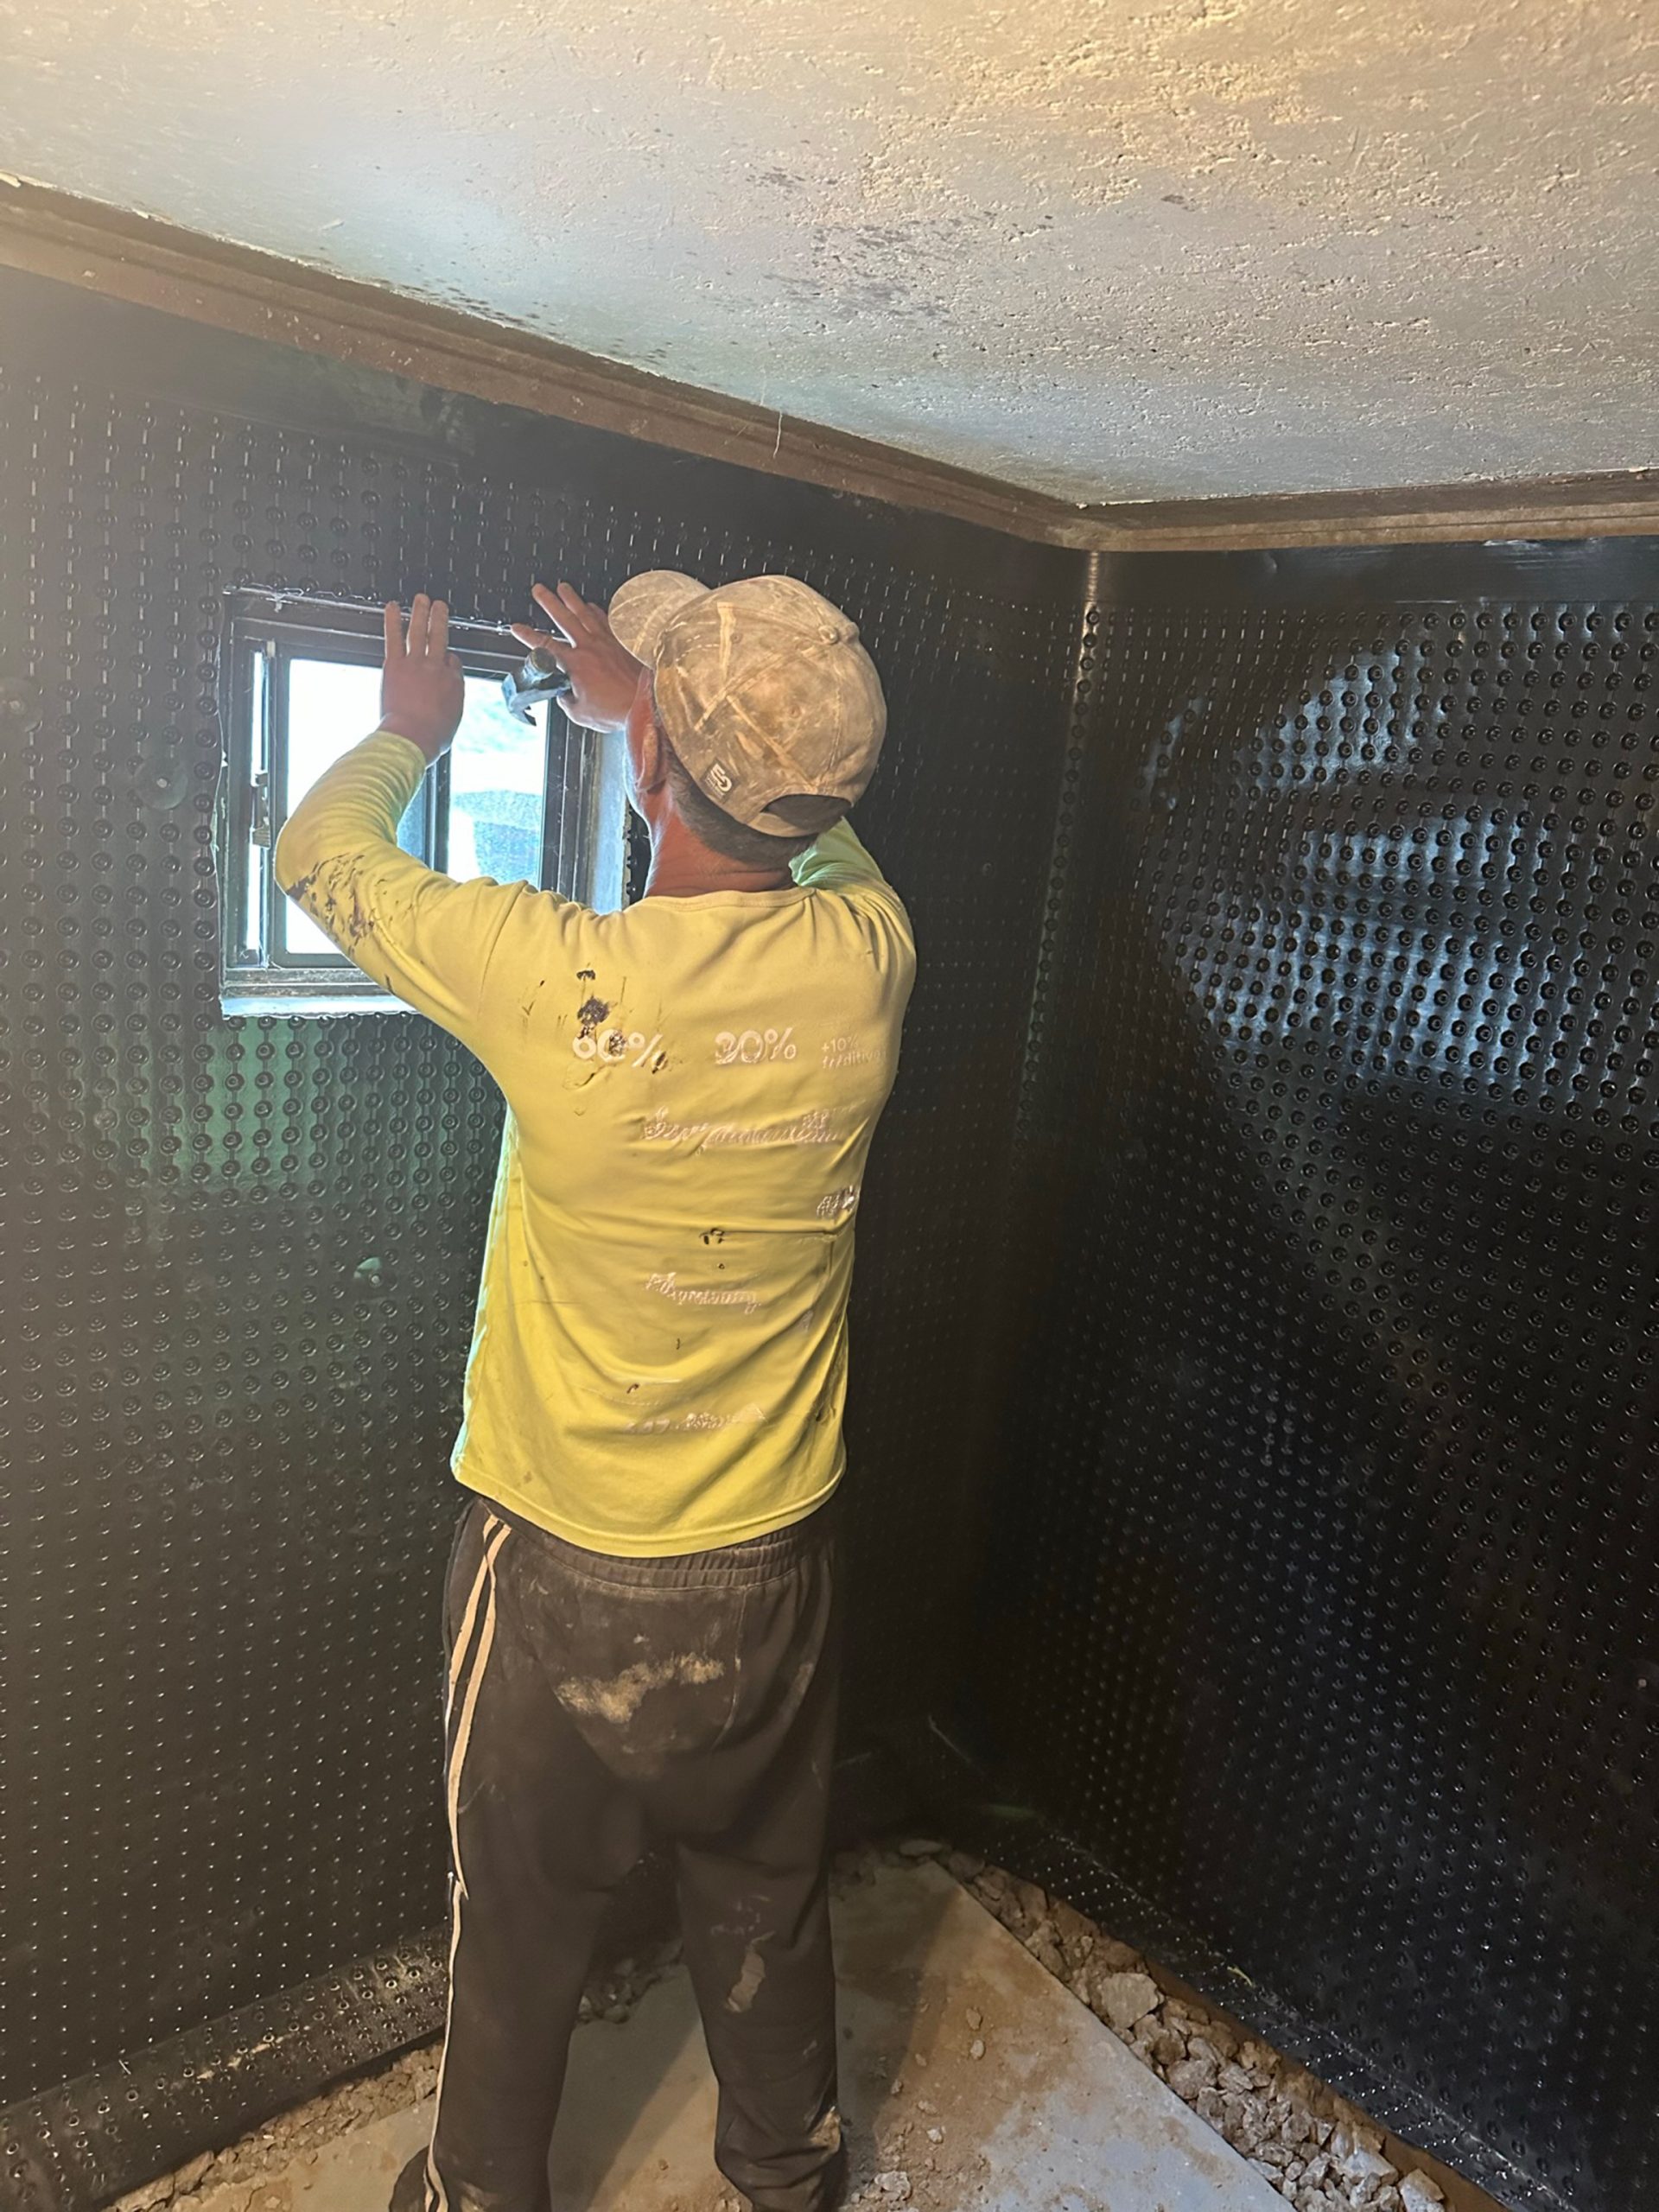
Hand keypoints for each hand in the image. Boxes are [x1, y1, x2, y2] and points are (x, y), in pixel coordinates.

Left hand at [380, 594, 464, 760]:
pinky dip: (393, 620)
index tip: (444, 657)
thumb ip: (451, 703)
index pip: (453, 662)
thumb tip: (448, 698)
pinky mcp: (395, 664)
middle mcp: (437, 668)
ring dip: (421, 612)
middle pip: (441, 638)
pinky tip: (392, 607)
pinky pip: (394, 637)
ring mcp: (416, 663)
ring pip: (420, 632)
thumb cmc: (430, 737)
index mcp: (453, 683)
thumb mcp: (452, 721)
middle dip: (440, 620)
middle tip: (440, 606)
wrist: (412, 738)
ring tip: (422, 599)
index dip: (449, 658)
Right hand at [511, 581, 644, 732]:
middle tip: (539, 589)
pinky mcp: (622, 643)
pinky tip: (592, 606)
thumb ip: (567, 700)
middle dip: (548, 602)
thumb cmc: (617, 710)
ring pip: (585, 613)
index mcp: (575, 664)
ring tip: (563, 588)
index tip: (517, 627)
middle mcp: (590, 647)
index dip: (528, 635)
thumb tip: (564, 695)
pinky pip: (607, 620)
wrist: (646, 704)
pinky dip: (597, 611)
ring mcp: (607, 642)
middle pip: (564, 618)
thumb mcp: (580, 713)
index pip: (544, 645)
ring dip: (572, 599)